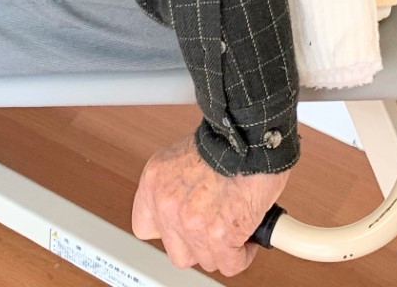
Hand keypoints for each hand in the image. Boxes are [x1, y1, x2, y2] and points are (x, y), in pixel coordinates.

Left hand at [132, 135, 288, 276]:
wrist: (251, 133)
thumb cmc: (227, 138)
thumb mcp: (184, 156)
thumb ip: (179, 186)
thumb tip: (191, 207)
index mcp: (154, 181)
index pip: (145, 227)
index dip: (169, 231)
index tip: (183, 228)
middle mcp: (167, 204)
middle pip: (178, 252)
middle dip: (200, 244)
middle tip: (216, 226)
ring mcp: (191, 222)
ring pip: (206, 259)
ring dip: (224, 248)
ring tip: (236, 225)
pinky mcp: (219, 236)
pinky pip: (230, 264)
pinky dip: (242, 254)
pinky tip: (247, 234)